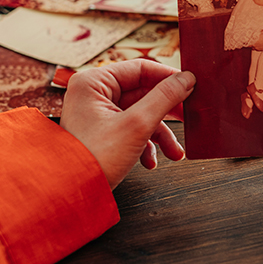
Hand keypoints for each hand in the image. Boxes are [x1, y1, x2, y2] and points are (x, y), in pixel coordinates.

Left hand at [60, 60, 195, 188]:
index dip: (168, 77)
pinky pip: (130, 129)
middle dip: (167, 113)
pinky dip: (145, 144)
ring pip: (140, 114)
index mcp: (94, 82)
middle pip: (143, 93)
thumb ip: (165, 98)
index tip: (192, 86)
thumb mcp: (137, 125)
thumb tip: (186, 78)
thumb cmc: (94, 159)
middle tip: (189, 117)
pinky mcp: (101, 132)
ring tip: (174, 152)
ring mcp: (97, 113)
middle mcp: (93, 93)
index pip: (140, 68)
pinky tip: (151, 161)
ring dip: (159, 134)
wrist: (70, 194)